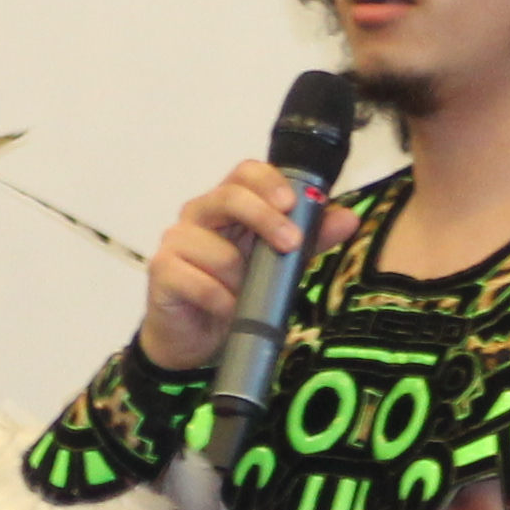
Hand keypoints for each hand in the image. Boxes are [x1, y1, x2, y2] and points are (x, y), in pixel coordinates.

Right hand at [140, 158, 351, 372]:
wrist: (195, 337)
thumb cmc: (235, 291)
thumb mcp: (279, 263)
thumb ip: (310, 239)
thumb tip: (347, 218)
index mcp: (227, 204)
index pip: (245, 172)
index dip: (269, 181)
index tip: (292, 203)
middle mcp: (198, 215)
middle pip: (228, 197)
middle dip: (265, 219)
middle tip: (290, 245)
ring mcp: (176, 241)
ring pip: (218, 251)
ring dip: (241, 280)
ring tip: (243, 296)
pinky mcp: (161, 270)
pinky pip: (200, 282)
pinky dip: (221, 301)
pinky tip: (226, 309)